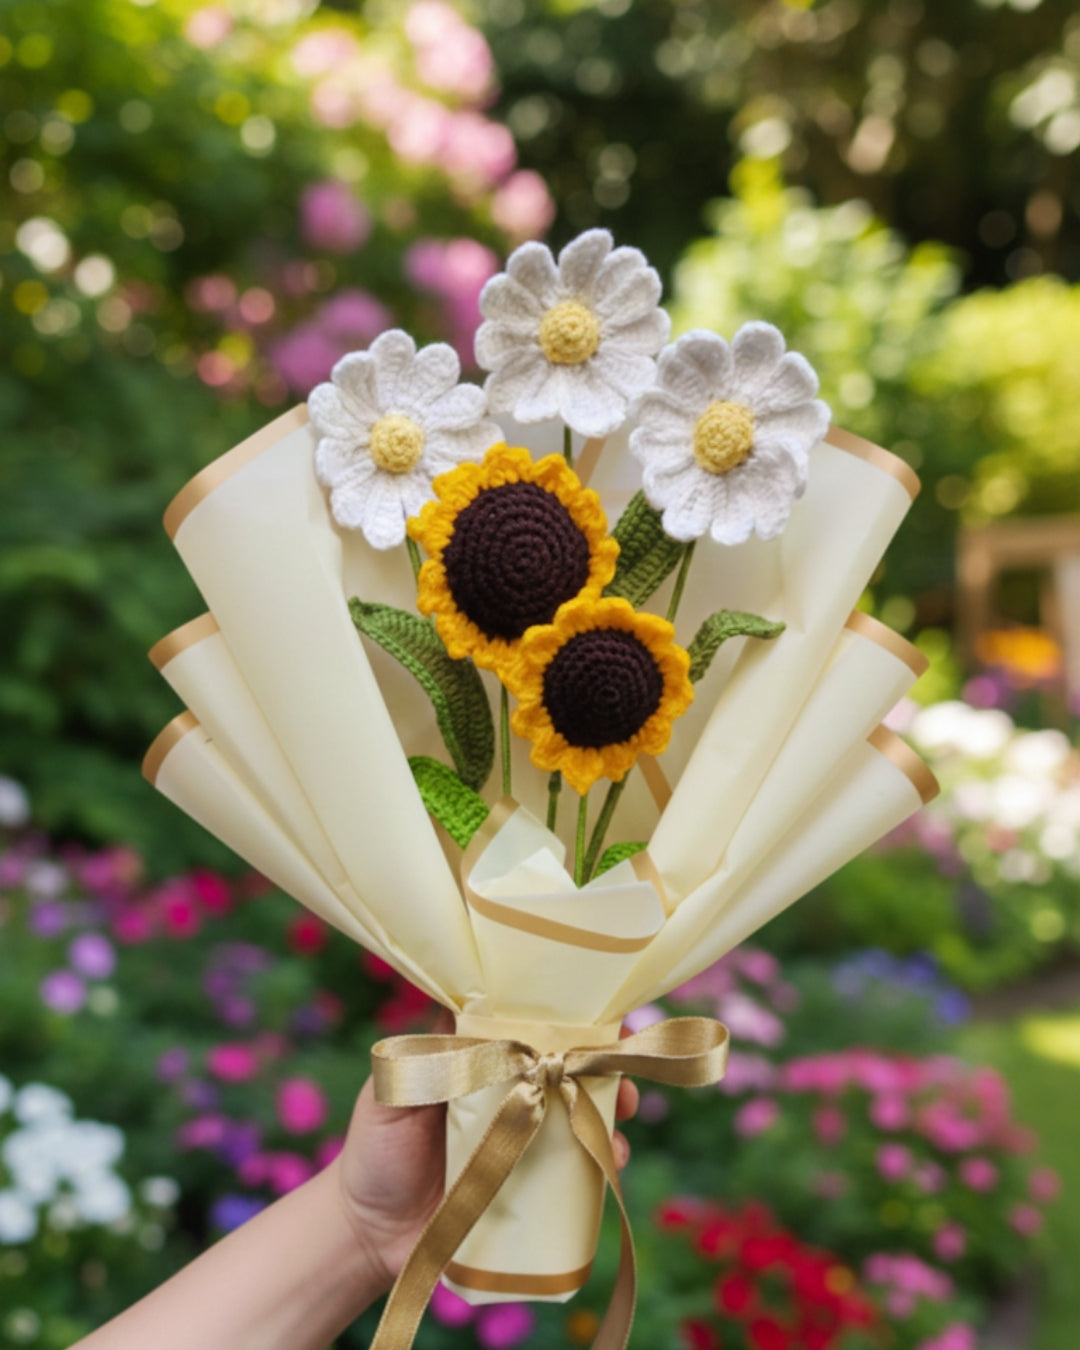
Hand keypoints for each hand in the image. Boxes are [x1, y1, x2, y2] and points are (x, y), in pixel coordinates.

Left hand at [335, 1012, 639, 1292]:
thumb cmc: (375, 1153)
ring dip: (608, 1114)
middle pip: (566, 1070)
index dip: (566, 1021)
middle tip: (620, 1079)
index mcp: (480, 1064)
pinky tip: (610, 1165)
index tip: (597, 1019)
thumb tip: (464, 1003)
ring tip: (621, 1123)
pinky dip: (599, 1164)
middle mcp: (508, 1096)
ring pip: (578, 1118)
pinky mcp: (529, 1191)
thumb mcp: (393, 1092)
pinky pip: (574, 1173)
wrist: (366, 1236)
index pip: (530, 1029)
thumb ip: (426, 1055)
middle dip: (602, 1068)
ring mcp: (522, 1142)